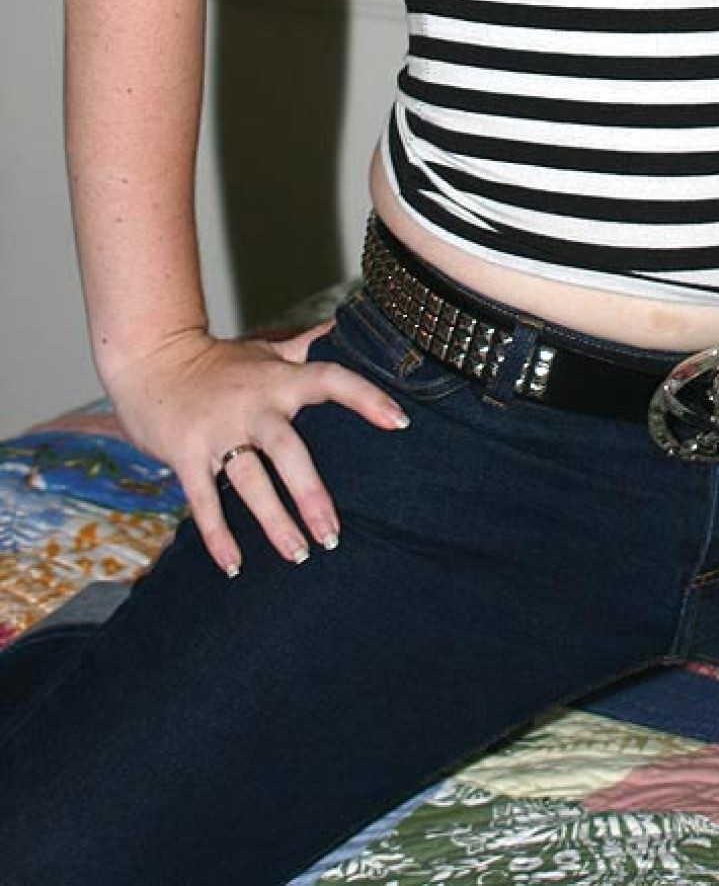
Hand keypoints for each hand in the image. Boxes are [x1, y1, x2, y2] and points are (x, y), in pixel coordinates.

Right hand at [104, 325, 409, 576]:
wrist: (150, 361)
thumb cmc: (219, 364)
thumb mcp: (267, 349)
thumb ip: (309, 344)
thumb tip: (353, 322)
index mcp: (278, 378)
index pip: (330, 380)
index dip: (366, 397)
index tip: (399, 422)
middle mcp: (252, 405)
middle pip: (287, 449)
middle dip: (310, 493)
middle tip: (334, 534)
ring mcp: (217, 432)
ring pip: (248, 481)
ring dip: (273, 521)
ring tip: (299, 555)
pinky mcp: (184, 455)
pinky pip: (202, 500)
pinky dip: (217, 535)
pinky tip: (235, 565)